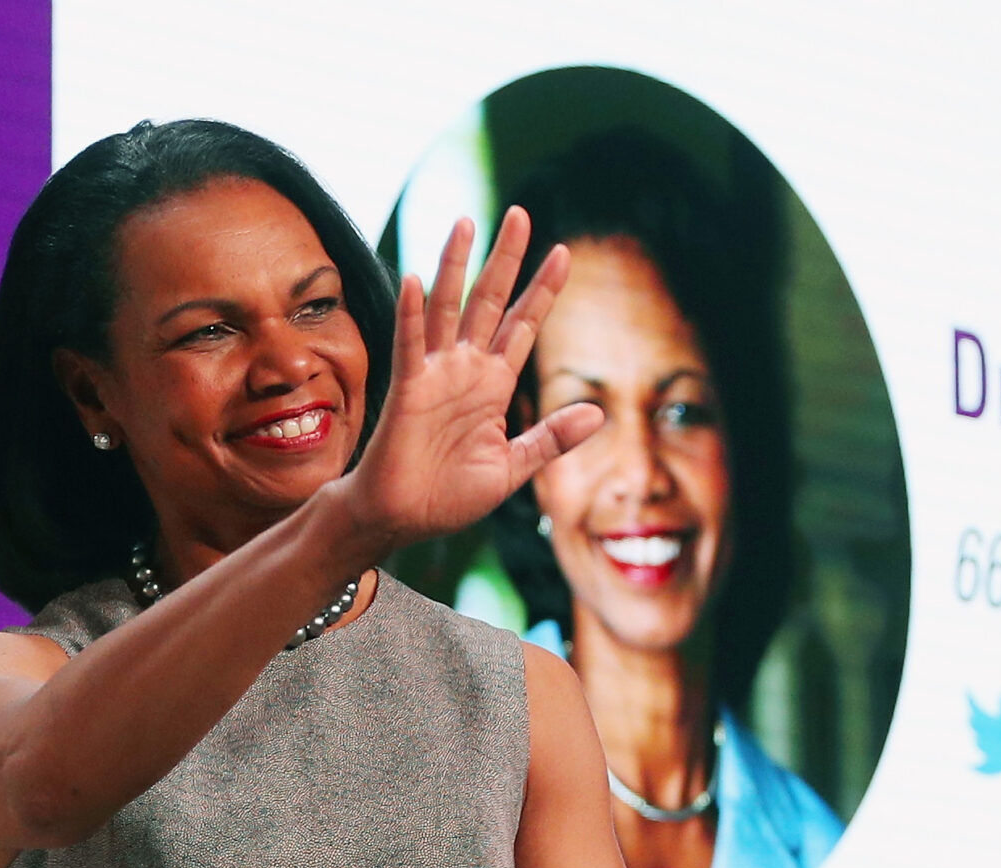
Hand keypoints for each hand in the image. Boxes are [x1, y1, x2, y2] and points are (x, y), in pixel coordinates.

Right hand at [341, 209, 601, 550]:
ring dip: (456, 266)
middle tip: (520, 215)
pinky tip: (418, 280)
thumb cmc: (449, 496)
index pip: (524, 325)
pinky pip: (411, 345)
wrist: (403, 519)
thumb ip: (551, 439)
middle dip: (506, 260)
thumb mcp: (513, 468)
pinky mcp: (408, 390)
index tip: (564, 253)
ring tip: (466, 222)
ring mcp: (436, 375)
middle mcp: (466, 370)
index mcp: (493, 386)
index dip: (543, 291)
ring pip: (449, 308)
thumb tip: (597, 414)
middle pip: (490, 302)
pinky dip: (414, 314)